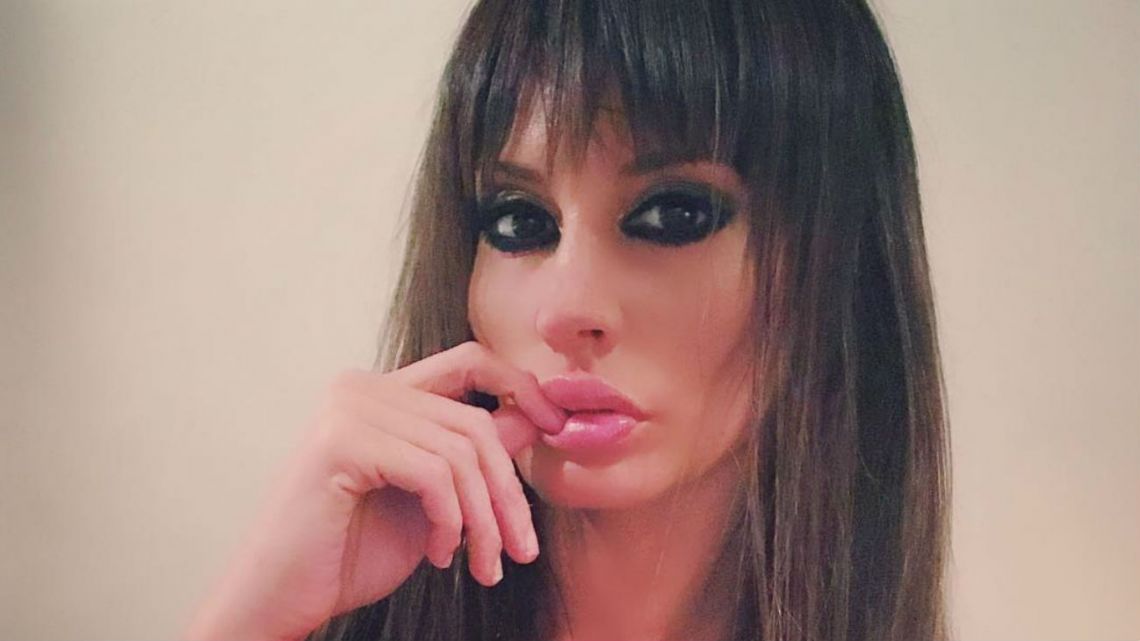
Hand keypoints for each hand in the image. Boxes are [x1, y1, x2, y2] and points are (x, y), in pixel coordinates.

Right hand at [181, 341, 566, 640]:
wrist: (281, 598)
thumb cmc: (349, 553)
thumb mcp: (433, 500)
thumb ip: (473, 454)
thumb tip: (535, 418)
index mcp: (382, 392)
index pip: (469, 362)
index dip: (520, 385)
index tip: (558, 424)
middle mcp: (362, 387)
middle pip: (475, 420)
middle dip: (509, 491)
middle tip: (522, 547)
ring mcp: (348, 409)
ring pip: (462, 453)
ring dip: (485, 520)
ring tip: (483, 564)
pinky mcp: (340, 443)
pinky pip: (434, 474)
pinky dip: (451, 521)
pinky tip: (438, 555)